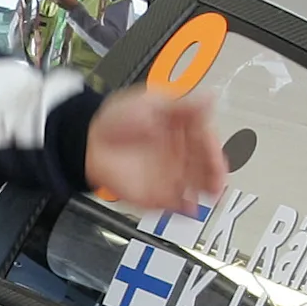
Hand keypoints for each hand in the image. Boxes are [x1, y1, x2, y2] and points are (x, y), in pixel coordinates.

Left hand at [86, 88, 227, 211]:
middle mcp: (181, 153)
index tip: (215, 154)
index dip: (213, 148)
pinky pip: (178, 203)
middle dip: (215, 173)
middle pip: (206, 165)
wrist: (88, 143)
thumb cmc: (116, 119)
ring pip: (198, 185)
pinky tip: (191, 206)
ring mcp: (171, 174)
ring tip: (211, 194)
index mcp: (183, 129)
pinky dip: (187, 207)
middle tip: (218, 178)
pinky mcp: (159, 194)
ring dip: (207, 190)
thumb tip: (209, 97)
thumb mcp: (151, 103)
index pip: (206, 140)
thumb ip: (181, 105)